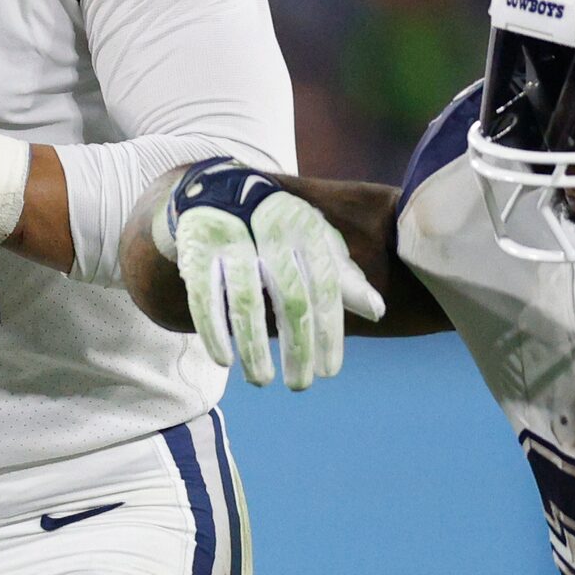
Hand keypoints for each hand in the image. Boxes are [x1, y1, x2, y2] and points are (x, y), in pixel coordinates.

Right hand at [163, 161, 384, 390]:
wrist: (219, 190)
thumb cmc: (279, 228)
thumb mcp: (315, 243)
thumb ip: (343, 276)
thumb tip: (377, 311)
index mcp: (308, 230)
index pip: (326, 287)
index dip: (329, 332)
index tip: (329, 371)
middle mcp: (272, 231)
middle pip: (290, 298)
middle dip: (297, 347)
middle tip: (300, 384)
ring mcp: (231, 240)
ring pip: (246, 302)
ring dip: (254, 348)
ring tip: (262, 380)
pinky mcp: (197, 250)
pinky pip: (205, 297)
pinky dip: (214, 331)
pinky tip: (224, 359)